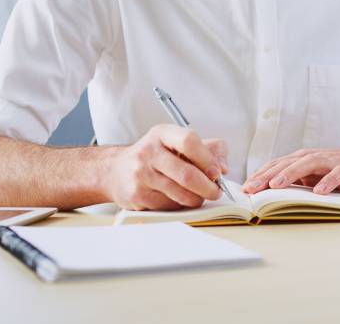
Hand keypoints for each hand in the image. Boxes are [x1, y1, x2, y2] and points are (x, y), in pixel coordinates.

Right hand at [103, 124, 228, 210]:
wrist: (115, 171)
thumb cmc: (155, 156)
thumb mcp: (178, 142)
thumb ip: (208, 149)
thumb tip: (223, 168)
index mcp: (162, 134)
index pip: (188, 141)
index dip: (207, 159)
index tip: (217, 172)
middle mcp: (149, 152)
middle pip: (186, 173)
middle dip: (207, 187)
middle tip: (216, 191)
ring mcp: (140, 174)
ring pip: (179, 193)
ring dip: (196, 198)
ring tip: (199, 196)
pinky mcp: (136, 195)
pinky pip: (168, 205)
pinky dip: (179, 205)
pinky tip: (178, 199)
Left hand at [242, 147, 339, 194]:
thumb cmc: (334, 171)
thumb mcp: (311, 176)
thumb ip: (293, 180)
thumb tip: (266, 191)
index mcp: (301, 159)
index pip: (277, 165)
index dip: (260, 175)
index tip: (245, 188)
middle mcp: (312, 157)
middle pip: (286, 164)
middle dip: (267, 175)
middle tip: (252, 188)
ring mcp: (329, 162)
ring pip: (307, 164)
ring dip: (290, 174)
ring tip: (277, 185)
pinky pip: (335, 175)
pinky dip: (327, 182)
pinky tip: (318, 191)